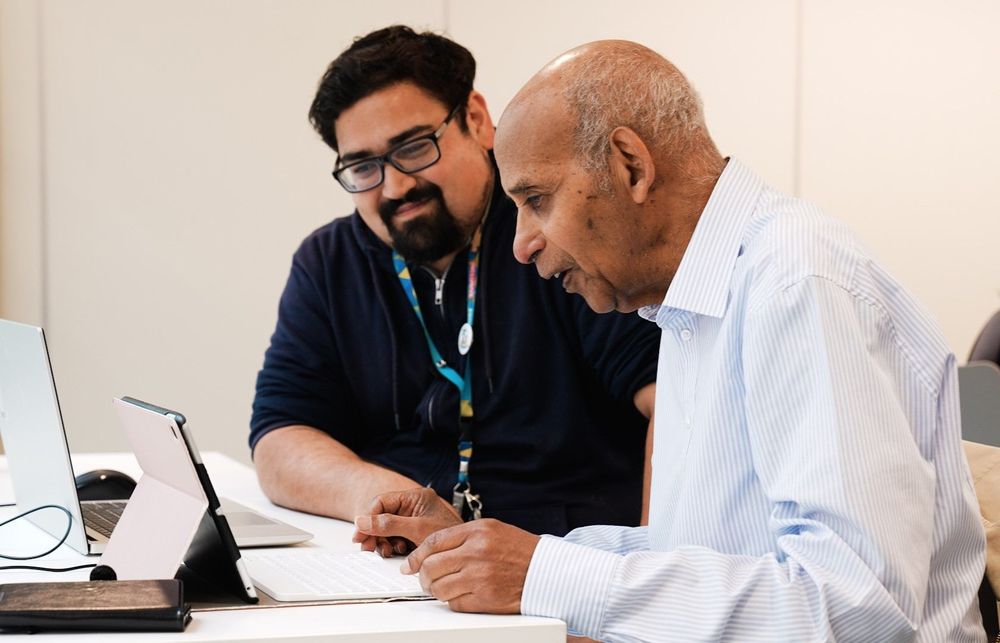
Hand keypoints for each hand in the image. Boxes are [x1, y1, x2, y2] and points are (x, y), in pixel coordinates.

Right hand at [353, 487, 462, 556]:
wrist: (465, 554)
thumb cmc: (448, 536)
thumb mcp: (416, 529)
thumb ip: (388, 524)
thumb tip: (362, 521)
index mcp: (416, 496)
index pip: (382, 502)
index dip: (368, 518)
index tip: (360, 534)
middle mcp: (414, 505)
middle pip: (382, 516)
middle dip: (374, 532)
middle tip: (367, 547)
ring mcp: (415, 519)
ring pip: (387, 528)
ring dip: (383, 541)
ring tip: (386, 551)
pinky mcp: (415, 532)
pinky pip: (395, 537)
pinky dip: (392, 545)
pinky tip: (397, 552)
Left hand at [401, 518, 539, 613]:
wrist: (546, 571)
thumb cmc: (520, 550)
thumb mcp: (491, 530)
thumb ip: (461, 536)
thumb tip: (431, 550)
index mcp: (477, 531)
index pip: (433, 542)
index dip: (416, 555)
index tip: (409, 564)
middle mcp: (476, 552)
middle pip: (431, 566)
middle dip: (422, 576)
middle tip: (424, 579)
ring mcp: (480, 576)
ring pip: (439, 588)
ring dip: (435, 591)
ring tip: (441, 588)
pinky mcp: (485, 598)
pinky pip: (455, 603)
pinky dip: (452, 602)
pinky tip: (459, 595)